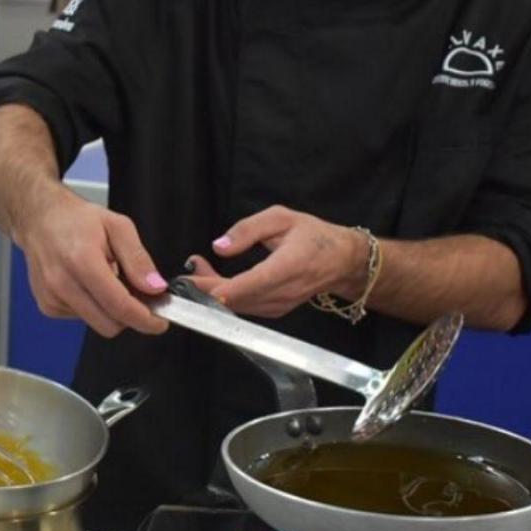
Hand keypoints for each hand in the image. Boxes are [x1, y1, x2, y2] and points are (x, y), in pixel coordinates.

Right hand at [15, 190, 168, 337]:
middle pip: (108, 324)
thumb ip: (138, 259)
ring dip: (112, 311)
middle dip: (131, 316)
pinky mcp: (47, 306)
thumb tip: (154, 287)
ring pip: (97, 323)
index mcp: (82, 261)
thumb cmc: (76, 220)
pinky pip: (83, 318)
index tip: (160, 322)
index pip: (118, 305)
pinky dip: (95, 307)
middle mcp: (62, 283)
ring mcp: (51, 297)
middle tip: (141, 298)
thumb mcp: (119, 227)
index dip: (145, 319)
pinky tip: (92, 285)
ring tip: (111, 281)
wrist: (40, 220)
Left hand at [193, 206, 367, 318]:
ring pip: (238, 306)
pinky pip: (245, 308)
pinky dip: (226, 298)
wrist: (342, 261)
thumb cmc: (313, 236)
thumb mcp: (282, 218)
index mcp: (290, 265)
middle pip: (238, 297)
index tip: (195, 285)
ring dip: (213, 291)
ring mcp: (280, 306)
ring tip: (198, 269)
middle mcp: (285, 291)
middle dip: (206, 285)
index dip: (223, 288)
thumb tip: (219, 247)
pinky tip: (215, 283)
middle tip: (189, 267)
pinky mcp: (275, 312)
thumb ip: (249, 229)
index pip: (254, 282)